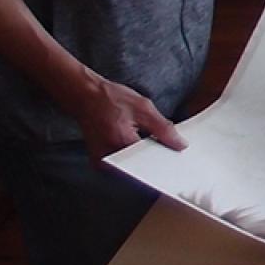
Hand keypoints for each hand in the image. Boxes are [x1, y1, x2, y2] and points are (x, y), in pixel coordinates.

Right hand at [67, 73, 185, 160]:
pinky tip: (135, 142)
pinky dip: (132, 157)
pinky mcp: (101, 163)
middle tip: (163, 145)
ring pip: (133, 168)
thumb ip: (163, 128)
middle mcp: (110, 159)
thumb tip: (180, 145)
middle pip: (143, 167)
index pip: (152, 162)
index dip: (166, 158)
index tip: (177, 156)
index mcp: (122, 144)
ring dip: (143, 158)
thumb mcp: (143, 107)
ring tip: (144, 139)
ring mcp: (103, 163)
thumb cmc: (110, 98)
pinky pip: (123, 166)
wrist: (84, 96)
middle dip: (156, 158)